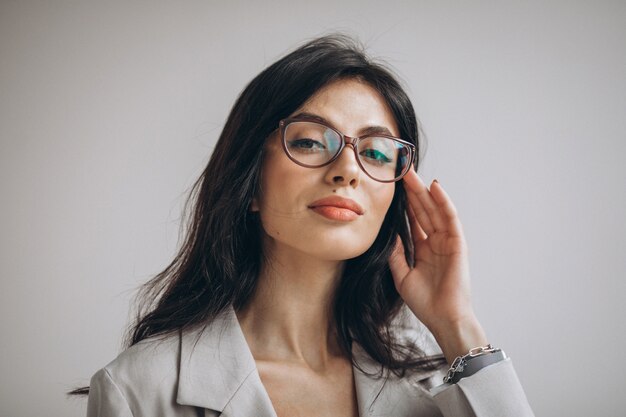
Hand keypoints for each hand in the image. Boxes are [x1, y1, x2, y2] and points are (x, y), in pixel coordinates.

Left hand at [388, 170, 487, 362]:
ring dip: (424, 191)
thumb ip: (396, 253)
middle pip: (422, 210)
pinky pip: (450, 219)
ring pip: (434, 210)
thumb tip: (388, 233)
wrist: (443, 318)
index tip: (392, 187)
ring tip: (412, 173)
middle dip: (412, 191)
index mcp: (423, 249)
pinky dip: (443, 202)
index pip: (413, 220)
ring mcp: (448, 241)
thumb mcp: (401, 275)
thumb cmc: (424, 302)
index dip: (403, 203)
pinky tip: (434, 188)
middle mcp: (436, 242)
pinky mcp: (458, 244)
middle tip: (401, 171)